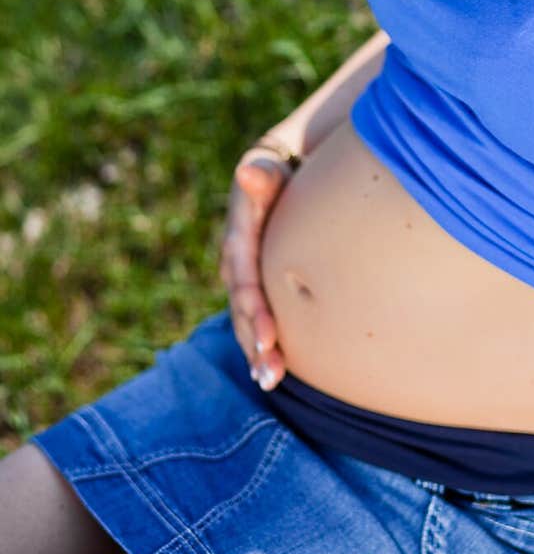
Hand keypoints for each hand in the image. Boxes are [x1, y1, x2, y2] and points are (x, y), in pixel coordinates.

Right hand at [221, 143, 296, 390]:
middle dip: (254, 341)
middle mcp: (235, 265)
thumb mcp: (269, 172)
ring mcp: (243, 280)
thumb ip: (262, 176)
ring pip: (245, 321)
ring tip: (270, 380)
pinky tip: (273, 374)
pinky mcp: (255, 290)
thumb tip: (248, 172)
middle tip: (270, 373)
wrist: (274, 180)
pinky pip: (254, 321)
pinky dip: (261, 347)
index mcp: (238, 238)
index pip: (244, 276)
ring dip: (255, 352)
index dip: (253, 306)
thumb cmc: (277, 176)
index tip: (271, 335)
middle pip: (241, 308)